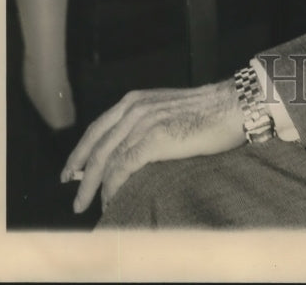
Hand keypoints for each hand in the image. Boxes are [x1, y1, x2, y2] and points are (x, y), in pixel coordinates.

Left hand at [60, 80, 244, 212]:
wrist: (232, 106)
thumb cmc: (207, 112)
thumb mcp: (167, 110)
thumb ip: (146, 123)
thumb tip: (131, 151)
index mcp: (136, 100)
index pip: (98, 128)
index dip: (81, 152)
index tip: (72, 171)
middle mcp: (135, 108)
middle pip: (98, 146)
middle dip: (82, 174)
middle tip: (75, 197)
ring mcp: (144, 123)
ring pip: (107, 159)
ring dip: (95, 187)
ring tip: (88, 205)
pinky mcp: (155, 139)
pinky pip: (124, 168)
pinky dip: (113, 187)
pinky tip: (111, 200)